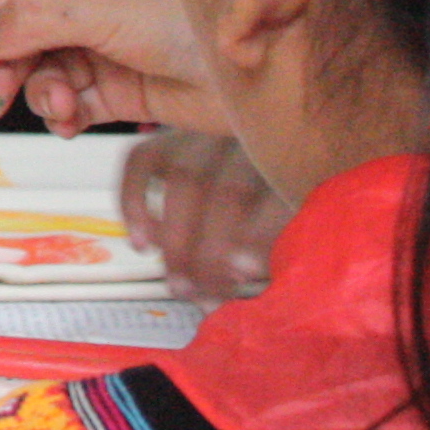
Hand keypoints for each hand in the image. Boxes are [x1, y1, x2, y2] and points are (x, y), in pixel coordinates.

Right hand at [0, 0, 218, 132]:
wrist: (262, 71)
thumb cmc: (196, 18)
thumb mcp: (102, 6)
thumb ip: (33, 17)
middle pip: (26, 24)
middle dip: (7, 62)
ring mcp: (109, 44)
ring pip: (44, 68)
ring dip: (40, 91)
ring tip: (58, 107)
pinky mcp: (122, 88)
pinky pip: (72, 101)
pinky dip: (63, 113)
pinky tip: (69, 120)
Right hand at [119, 127, 283, 299]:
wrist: (261, 172)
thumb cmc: (281, 219)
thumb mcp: (295, 233)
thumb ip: (277, 254)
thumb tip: (240, 279)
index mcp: (296, 164)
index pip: (278, 193)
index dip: (259, 234)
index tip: (243, 272)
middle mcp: (253, 140)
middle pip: (227, 190)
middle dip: (209, 250)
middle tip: (201, 294)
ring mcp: (209, 135)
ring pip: (183, 178)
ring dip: (174, 240)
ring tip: (177, 285)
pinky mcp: (171, 136)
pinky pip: (141, 159)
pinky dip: (134, 203)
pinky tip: (141, 244)